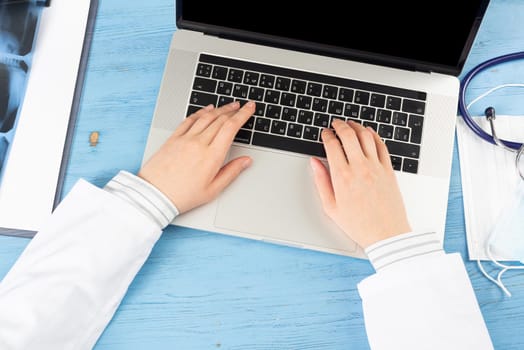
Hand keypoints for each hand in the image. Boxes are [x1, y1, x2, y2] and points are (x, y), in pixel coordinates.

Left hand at [138, 101, 254, 213]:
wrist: (155, 194)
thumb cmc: (183, 195)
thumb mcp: (213, 190)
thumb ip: (232, 172)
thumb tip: (246, 161)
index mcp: (212, 156)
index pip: (231, 127)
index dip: (243, 114)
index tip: (250, 108)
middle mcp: (199, 143)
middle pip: (220, 119)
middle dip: (234, 110)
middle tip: (242, 105)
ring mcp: (185, 139)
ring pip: (206, 117)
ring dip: (219, 109)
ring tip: (228, 106)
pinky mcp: (174, 138)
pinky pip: (189, 120)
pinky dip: (200, 112)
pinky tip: (206, 110)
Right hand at [311, 120, 410, 248]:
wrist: (386, 234)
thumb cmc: (358, 224)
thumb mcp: (331, 206)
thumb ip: (321, 182)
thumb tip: (314, 163)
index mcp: (342, 177)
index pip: (332, 145)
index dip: (327, 135)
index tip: (325, 133)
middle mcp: (359, 168)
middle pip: (348, 135)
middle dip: (340, 125)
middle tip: (336, 123)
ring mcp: (376, 167)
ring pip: (365, 136)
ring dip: (356, 126)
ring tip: (351, 124)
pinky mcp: (388, 169)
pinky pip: (381, 145)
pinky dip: (373, 135)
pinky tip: (369, 133)